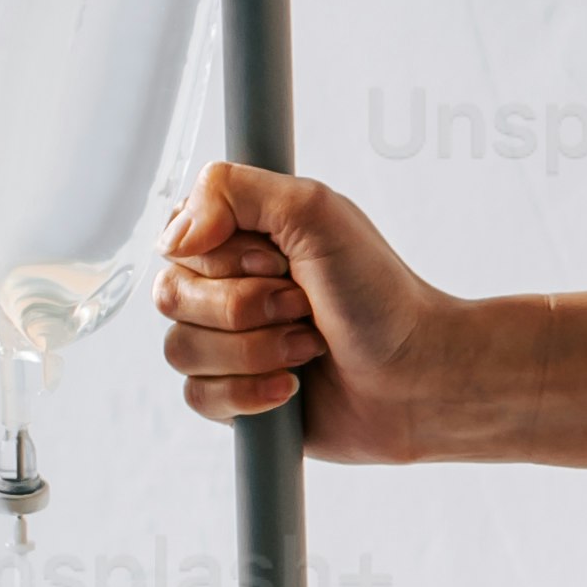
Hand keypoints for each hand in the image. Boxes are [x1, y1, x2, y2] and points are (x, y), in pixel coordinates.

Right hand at [156, 164, 459, 460]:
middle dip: (246, 306)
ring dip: (256, 350)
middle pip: (170, 296)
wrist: (417, 375)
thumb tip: (174, 235)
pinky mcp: (231, 396)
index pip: (177, 239)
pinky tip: (292, 386)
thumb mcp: (316, 212)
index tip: (279, 259)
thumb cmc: (378, 293)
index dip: (224, 257)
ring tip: (307, 346)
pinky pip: (198, 396)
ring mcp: (226, 344)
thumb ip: (232, 190)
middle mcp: (225, 287)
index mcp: (239, 238)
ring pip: (181, 350)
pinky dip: (250, 393)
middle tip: (303, 305)